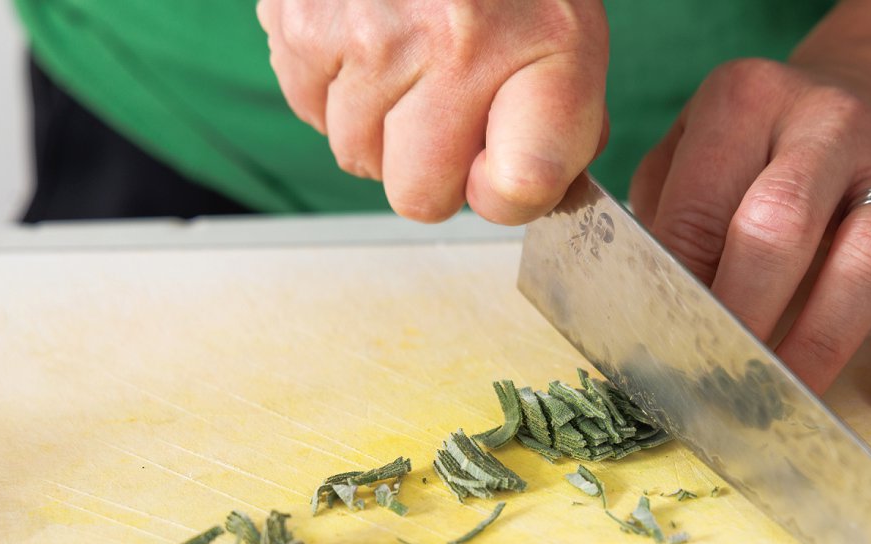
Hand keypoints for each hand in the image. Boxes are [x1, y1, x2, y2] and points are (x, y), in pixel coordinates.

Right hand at [257, 0, 608, 223]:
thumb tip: (507, 199)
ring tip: (408, 60)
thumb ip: (557, 137)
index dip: (503, 195)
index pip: (516, 187)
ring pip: (357, 156)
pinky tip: (369, 41)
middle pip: (418, 196)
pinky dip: (334, 89)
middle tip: (447, 107)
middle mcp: (455, 40)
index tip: (501, 169)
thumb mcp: (568, 46)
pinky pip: (310, 109)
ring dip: (379, 127)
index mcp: (543, 52)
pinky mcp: (302, 17)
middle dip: (430, 170)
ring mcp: (372, 30)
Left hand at [629, 57, 870, 405]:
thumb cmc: (761, 147)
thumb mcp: (694, 148)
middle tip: (715, 380)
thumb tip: (643, 308)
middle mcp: (830, 125)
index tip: (660, 350)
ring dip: (823, 338)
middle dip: (741, 315)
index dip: (676, 290)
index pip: (700, 207)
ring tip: (785, 396)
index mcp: (750, 99)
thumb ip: (665, 211)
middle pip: (781, 224)